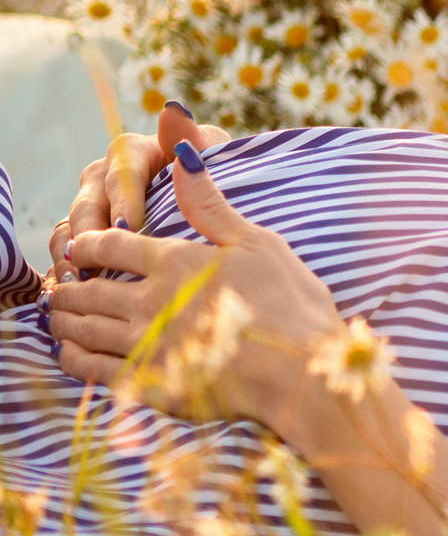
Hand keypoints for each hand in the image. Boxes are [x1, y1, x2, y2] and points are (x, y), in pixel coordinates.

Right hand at [47, 102, 229, 281]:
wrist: (212, 193)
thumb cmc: (213, 170)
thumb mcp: (213, 153)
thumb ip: (194, 138)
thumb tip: (173, 110)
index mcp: (132, 152)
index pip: (121, 172)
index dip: (123, 199)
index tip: (129, 226)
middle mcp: (104, 176)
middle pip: (87, 203)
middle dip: (91, 232)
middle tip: (99, 260)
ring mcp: (92, 204)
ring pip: (70, 227)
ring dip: (73, 254)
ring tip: (82, 281)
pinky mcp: (88, 232)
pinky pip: (68, 249)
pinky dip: (69, 268)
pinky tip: (78, 291)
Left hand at [47, 146, 345, 433]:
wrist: (299, 371)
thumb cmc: (289, 303)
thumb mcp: (257, 243)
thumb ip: (210, 204)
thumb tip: (182, 152)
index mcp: (173, 262)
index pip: (110, 245)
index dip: (90, 243)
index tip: (82, 245)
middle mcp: (149, 301)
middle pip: (88, 289)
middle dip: (70, 284)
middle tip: (63, 284)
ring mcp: (145, 345)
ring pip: (83, 329)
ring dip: (64, 319)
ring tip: (60, 316)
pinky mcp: (148, 383)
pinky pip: (92, 370)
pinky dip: (73, 358)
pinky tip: (72, 354)